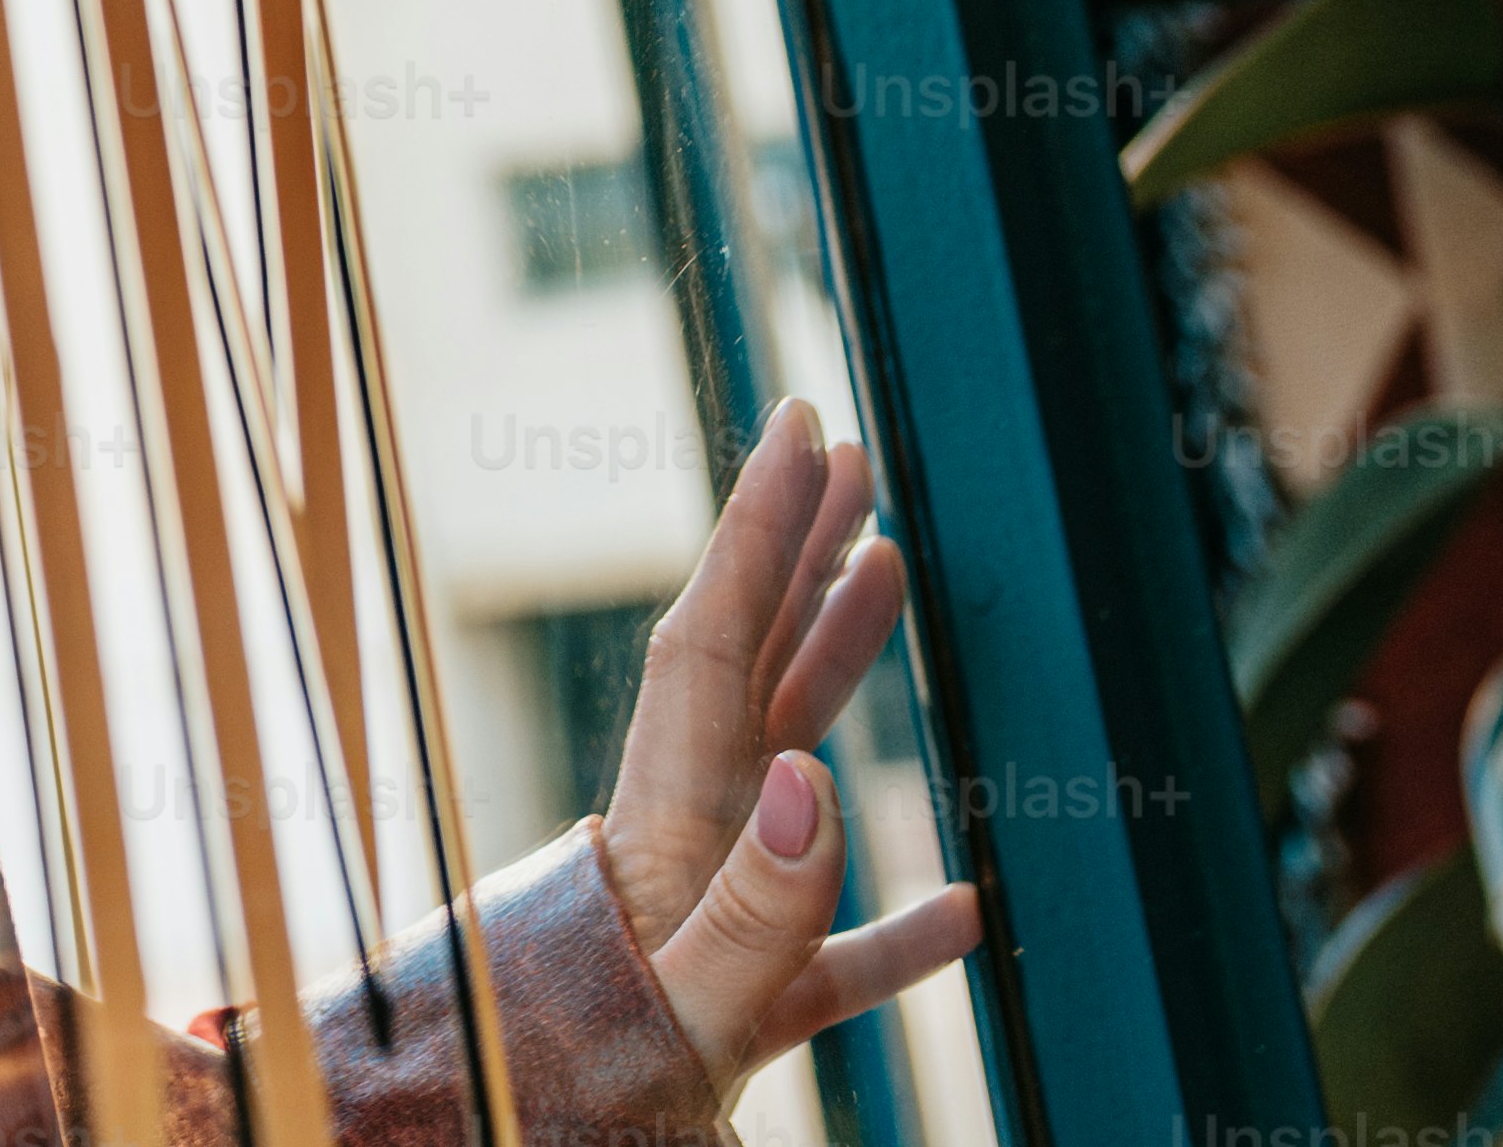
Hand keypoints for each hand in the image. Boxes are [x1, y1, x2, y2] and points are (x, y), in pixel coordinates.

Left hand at [598, 399, 983, 1079]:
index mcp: (669, 829)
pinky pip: (832, 954)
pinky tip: (964, 910)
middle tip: (847, 458)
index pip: (712, 643)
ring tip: (886, 572)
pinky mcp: (737, 1010)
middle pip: (745, 668)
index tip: (798, 427)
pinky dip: (897, 928)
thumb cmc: (597, 1083)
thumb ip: (756, 906)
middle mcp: (685, 848)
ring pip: (786, 768)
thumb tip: (809, 775)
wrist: (537, 1145)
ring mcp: (713, 921)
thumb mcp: (689, 1004)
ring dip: (835, 666)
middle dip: (794, 554)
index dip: (756, 530)